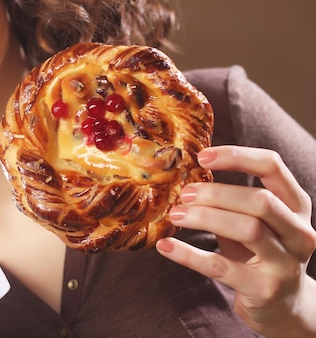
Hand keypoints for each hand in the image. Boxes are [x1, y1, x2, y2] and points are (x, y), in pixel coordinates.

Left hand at [156, 145, 315, 337]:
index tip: (202, 157)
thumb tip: (186, 173)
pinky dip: (188, 254)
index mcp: (296, 206)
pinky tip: (165, 245)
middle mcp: (298, 232)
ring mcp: (285, 263)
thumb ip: (234, 198)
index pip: (273, 166)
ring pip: (248, 230)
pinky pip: (220, 267)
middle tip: (184, 194)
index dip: (237, 156)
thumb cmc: (261, 252)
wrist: (284, 307)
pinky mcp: (264, 289)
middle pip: (260, 201)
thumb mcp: (257, 220)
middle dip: (217, 193)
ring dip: (205, 218)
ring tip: (176, 215)